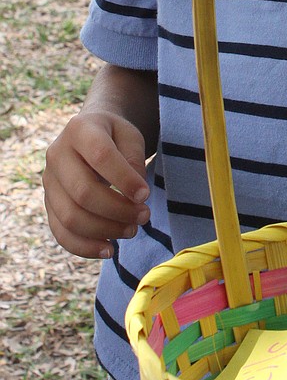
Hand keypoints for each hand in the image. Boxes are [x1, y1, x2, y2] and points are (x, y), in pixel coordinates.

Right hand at [43, 111, 150, 258]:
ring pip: (70, 217)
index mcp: (79, 130)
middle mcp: (56, 154)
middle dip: (117, 210)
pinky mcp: (48, 203)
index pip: (100, 156)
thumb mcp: (131, 136)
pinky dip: (84, 247)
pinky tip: (109, 249)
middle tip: (144, 216)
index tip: (146, 195)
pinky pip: (60, 232)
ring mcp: (49, 181)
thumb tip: (135, 196)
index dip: (124, 179)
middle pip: (83, 192)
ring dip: (105, 231)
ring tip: (131, 231)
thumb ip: (134, 160)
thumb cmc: (115, 136)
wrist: (90, 134)